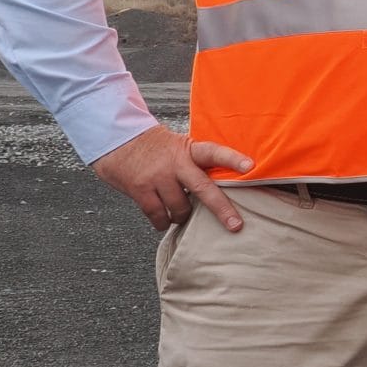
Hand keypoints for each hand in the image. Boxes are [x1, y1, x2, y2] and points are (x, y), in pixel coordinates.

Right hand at [90, 125, 252, 232]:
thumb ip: (195, 162)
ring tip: (182, 214)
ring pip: (180, 207)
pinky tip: (165, 221)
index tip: (250, 167)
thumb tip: (220, 186)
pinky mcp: (140, 190)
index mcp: (189, 149)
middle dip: (221, 209)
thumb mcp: (178, 146)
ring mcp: (157, 177)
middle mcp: (175, 163)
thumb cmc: (153, 147)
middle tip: (236, 225)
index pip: (214, 152)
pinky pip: (158, 215)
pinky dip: (163, 222)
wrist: (116, 141)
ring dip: (183, 216)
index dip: (232, 159)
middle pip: (203, 188)